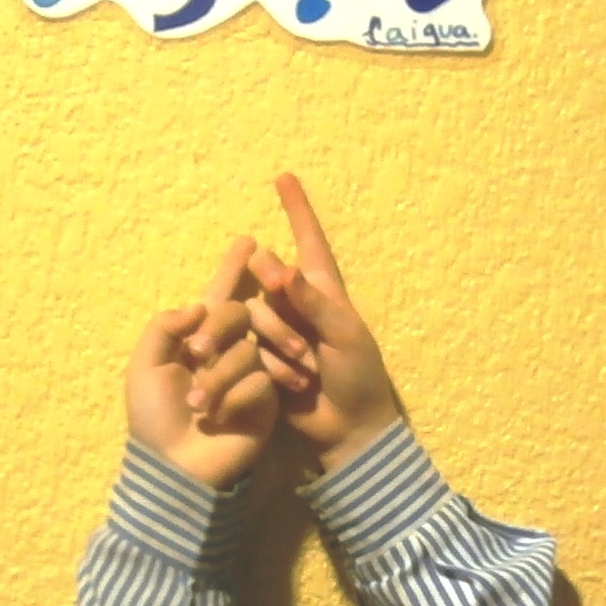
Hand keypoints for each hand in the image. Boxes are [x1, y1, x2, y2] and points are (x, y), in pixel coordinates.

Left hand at [125, 239, 280, 489]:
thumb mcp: (144, 367)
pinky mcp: (267, 401)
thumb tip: (199, 304)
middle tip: (198, 352)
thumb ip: (165, 327)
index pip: (219, 296)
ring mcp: (251, 374)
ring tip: (200, 407)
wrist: (175, 467)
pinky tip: (221, 420)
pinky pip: (259, 382)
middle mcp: (228, 350)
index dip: (232, 268)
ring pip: (246, 351)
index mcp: (197, 339)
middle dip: (220, 329)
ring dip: (217, 379)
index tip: (247, 240)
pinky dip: (233, 399)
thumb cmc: (154, 419)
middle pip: (240, 314)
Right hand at [246, 174, 402, 469]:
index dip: (297, 209)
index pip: (309, 240)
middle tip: (307, 349)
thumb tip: (279, 267)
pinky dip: (269, 367)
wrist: (349, 428)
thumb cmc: (359, 377)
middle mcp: (296, 303)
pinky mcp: (259, 358)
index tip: (284, 177)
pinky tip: (291, 387)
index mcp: (324, 290)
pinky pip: (246, 348)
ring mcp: (276, 330)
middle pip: (268, 278)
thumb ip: (312, 302)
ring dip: (279, 347)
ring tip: (306, 375)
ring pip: (254, 315)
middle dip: (281, 312)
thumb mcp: (345, 336)